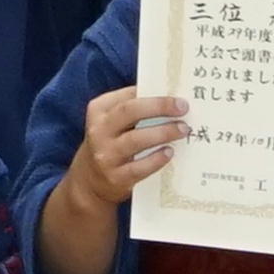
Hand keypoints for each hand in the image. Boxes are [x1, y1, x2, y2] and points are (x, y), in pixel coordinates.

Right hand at [60, 85, 188, 213]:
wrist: (90, 180)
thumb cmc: (110, 143)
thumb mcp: (111, 122)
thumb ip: (132, 109)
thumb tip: (170, 100)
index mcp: (98, 110)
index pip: (127, 95)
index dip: (153, 93)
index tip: (176, 94)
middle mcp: (98, 130)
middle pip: (129, 111)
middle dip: (159, 107)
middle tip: (183, 107)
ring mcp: (105, 155)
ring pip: (135, 140)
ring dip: (163, 133)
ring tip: (183, 129)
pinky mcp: (115, 177)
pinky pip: (139, 167)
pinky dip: (156, 159)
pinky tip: (169, 152)